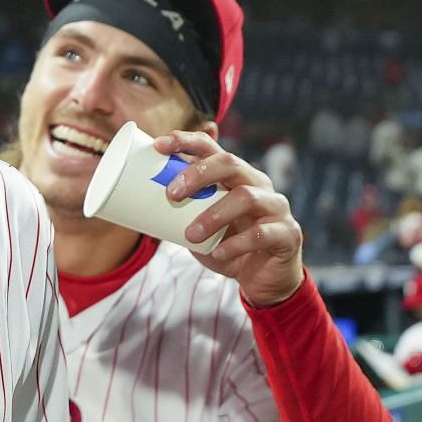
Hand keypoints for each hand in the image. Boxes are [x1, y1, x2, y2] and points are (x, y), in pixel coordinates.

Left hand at [155, 130, 306, 306]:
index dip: (186, 141)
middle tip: (172, 194)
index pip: (211, 147)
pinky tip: (218, 253)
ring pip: (246, 197)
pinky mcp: (287, 233)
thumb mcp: (198, 225)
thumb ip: (178, 211)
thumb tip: (133, 202)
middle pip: (230, 163)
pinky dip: (235, 244)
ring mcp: (276, 207)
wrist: (262, 279)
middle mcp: (257, 184)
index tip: (158, 145)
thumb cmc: (226, 245)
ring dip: (213, 216)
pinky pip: (261, 233)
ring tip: (190, 235)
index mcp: (234, 176)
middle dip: (198, 174)